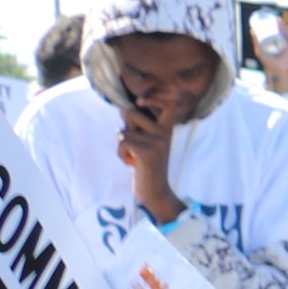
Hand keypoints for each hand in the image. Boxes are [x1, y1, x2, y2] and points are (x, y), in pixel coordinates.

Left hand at [115, 98, 184, 226]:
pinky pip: (122, 142)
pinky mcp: (147, 151)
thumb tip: (123, 109)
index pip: (166, 104)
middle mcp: (164, 132)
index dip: (153, 98)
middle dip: (124, 127)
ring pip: (123, 131)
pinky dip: (121, 154)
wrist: (155, 190)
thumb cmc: (147, 165)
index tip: (140, 102)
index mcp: (167, 129)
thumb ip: (138, 126)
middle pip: (130, 113)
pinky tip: (131, 163)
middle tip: (134, 144)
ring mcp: (157, 141)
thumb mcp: (147, 142)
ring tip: (133, 155)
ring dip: (122, 144)